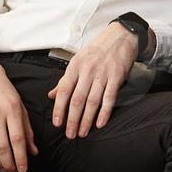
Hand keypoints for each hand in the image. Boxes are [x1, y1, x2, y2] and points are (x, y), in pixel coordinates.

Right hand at [0, 57, 38, 171]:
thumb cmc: (4, 92)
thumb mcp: (21, 107)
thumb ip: (27, 130)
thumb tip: (33, 151)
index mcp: (12, 109)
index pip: (17, 138)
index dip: (20, 157)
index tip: (23, 169)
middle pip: (2, 145)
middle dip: (8, 163)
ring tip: (2, 168)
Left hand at [47, 23, 138, 137]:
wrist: (119, 36)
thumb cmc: (96, 50)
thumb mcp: (77, 61)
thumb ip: (65, 80)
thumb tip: (52, 95)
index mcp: (75, 67)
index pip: (64, 91)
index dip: (59, 109)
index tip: (57, 123)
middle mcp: (87, 71)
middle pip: (77, 100)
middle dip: (72, 120)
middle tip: (69, 134)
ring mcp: (103, 74)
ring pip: (92, 102)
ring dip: (87, 120)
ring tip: (82, 133)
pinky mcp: (116, 77)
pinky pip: (109, 98)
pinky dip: (104, 112)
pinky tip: (100, 124)